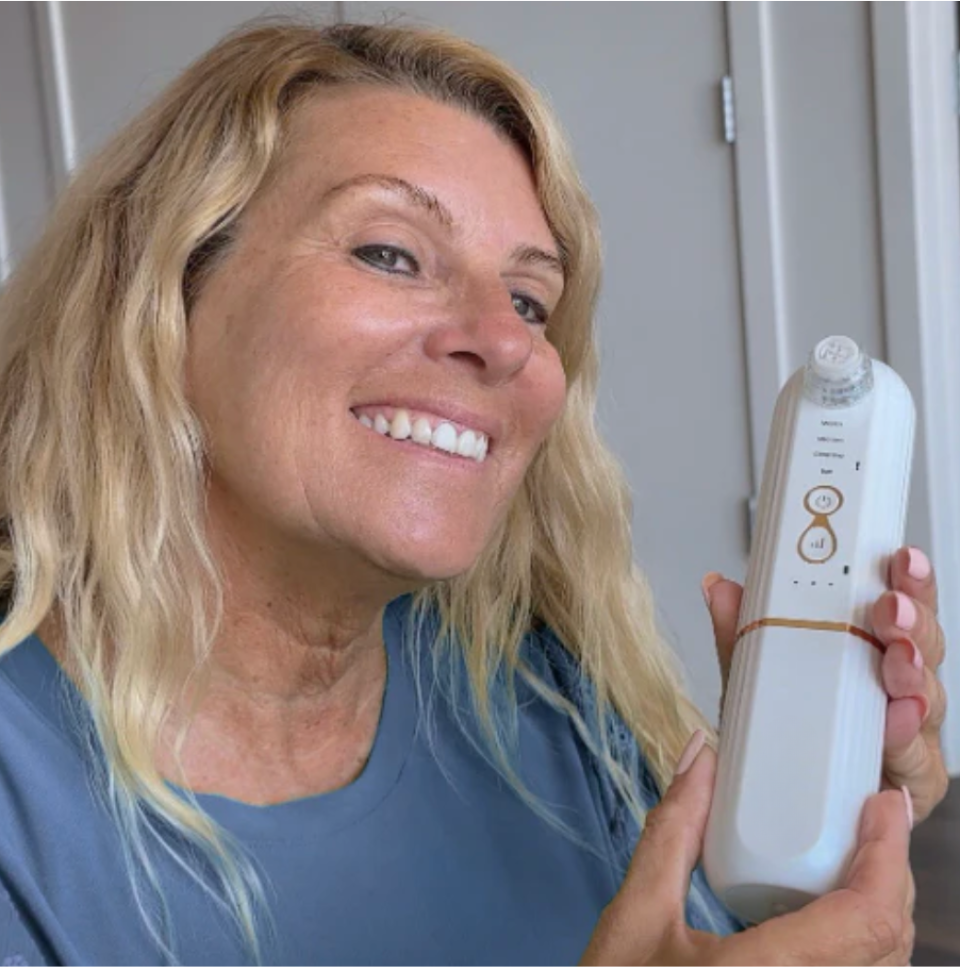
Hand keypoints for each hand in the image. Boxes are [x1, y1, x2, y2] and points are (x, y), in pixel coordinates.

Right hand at [580, 737, 914, 965]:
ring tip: (862, 855)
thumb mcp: (636, 917)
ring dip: (883, 911)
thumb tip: (702, 754)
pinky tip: (839, 911)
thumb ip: (672, 832)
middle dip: (892, 874)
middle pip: (890, 946)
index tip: (882, 801)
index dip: (888, 854)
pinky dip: (865, 946)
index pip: (865, 919)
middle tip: (874, 816)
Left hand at [702, 545, 948, 822]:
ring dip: (913, 674)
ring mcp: (908, 737)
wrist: (778, 800)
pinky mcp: (909, 784)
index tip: (901, 557)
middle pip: (924, 648)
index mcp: (870, 655)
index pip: (902, 609)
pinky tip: (898, 719)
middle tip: (891, 607)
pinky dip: (905, 738)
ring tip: (896, 657)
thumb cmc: (783, 731)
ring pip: (927, 699)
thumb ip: (742, 634)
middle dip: (912, 623)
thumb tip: (718, 586)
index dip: (907, 580)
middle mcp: (897, 692)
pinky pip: (918, 761)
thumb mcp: (755, 677)